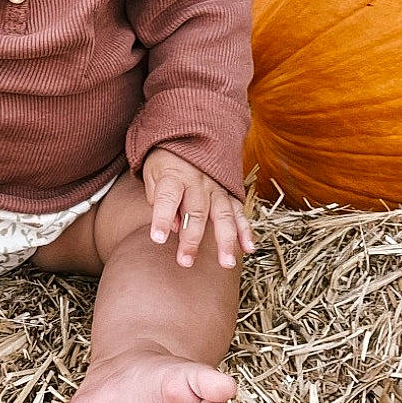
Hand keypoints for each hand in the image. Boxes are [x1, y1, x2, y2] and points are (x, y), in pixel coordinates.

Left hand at [141, 148, 253, 269]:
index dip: (162, 218)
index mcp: (174, 175)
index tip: (157, 239)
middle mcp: (198, 182)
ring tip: (226, 263)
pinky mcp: (229, 193)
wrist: (189, 139)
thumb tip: (175, 227)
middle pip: (196, 212)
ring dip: (225, 240)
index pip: (167, 198)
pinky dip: (245, 230)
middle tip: (185, 262)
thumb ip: (159, 200)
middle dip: (192, 239)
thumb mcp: (152, 175)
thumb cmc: (165, 164)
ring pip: (223, 215)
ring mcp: (216, 188)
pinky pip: (239, 212)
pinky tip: (249, 248)